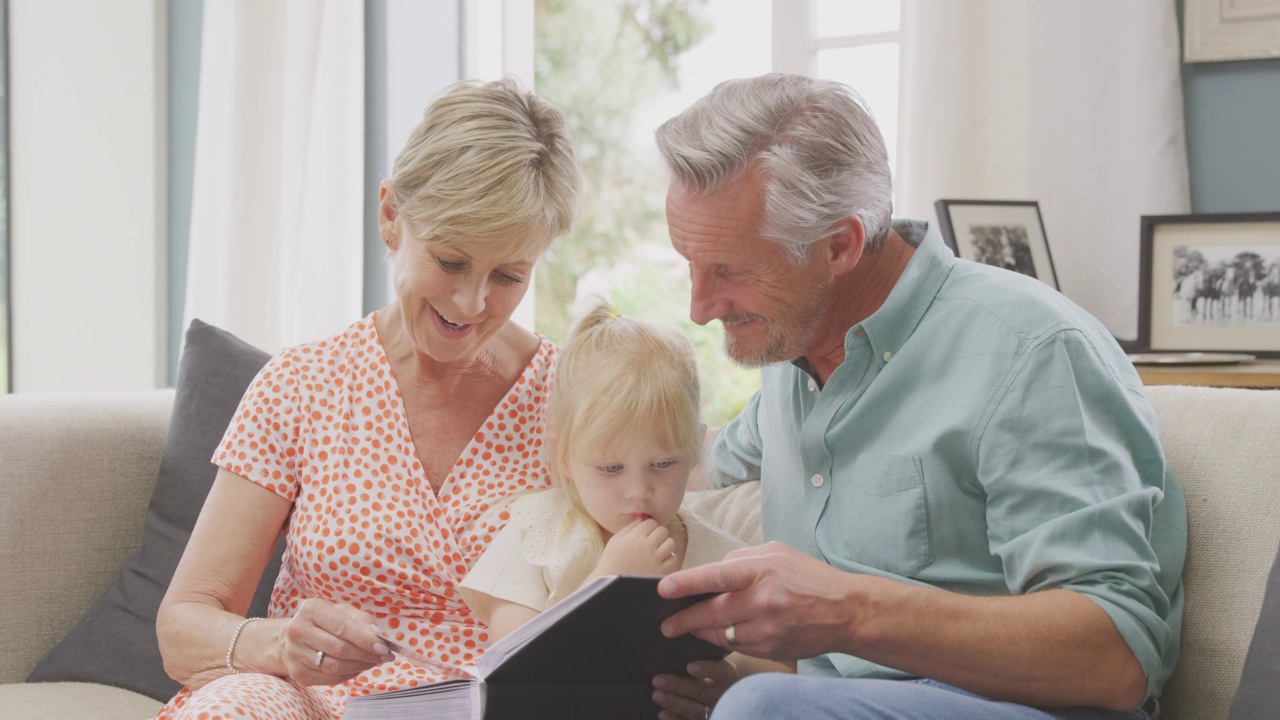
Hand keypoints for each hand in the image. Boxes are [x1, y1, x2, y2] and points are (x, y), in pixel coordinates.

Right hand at [281, 598, 394, 685]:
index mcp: (311, 609)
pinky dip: (348, 675)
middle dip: (366, 655)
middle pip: (339, 649)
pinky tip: (356, 668)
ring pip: (335, 667)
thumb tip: (377, 637)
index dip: (365, 640)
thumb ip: (363, 622)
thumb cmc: (325, 622)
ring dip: (359, 667)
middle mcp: (298, 630)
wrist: (293, 638)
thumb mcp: (344, 613)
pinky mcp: (297, 672)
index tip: (384, 648)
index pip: (342, 627)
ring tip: (372, 662)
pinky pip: (329, 679)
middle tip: (384, 658)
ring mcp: (295, 653)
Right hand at [594, 518, 680, 576]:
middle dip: (658, 535)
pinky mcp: (660, 572)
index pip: (650, 522)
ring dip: (664, 546)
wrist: (610, 586)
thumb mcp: (615, 541)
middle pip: (662, 530)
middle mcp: (646, 546)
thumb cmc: (611, 562)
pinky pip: (673, 559)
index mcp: (634, 537)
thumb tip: (643, 517)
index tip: (644, 534)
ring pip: (670, 543)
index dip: (648, 527)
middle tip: (652, 543)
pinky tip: (659, 562)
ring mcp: (654, 560)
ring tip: (657, 552)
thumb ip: (630, 527)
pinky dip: (668, 559)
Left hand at [652, 658, 738, 719]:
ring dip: (675, 703)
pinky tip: (662, 713)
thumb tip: (673, 641)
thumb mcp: (709, 662)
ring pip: (696, 711)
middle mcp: (723, 695)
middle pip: (704, 692)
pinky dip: (675, 719)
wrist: (718, 695)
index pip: (721, 672)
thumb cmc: (707, 672)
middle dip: (680, 686)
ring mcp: (714, 711)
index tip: (690, 667)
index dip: (707, 670)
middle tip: (657, 679)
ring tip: (656, 695)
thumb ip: (698, 656)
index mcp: (727, 676)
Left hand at [657, 542, 860, 659]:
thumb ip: (741, 560)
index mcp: (763, 571)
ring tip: (690, 626)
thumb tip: (712, 572)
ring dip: (702, 632)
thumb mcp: (776, 554)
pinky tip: (720, 633)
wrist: (845, 611)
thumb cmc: (808, 577)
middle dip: (683, 620)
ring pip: (720, 635)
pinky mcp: (771, 649)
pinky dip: (724, 641)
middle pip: (712, 613)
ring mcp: (768, 629)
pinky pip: (736, 647)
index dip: (687, 583)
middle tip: (666, 625)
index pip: (717, 576)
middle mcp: (764, 601)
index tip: (663, 589)